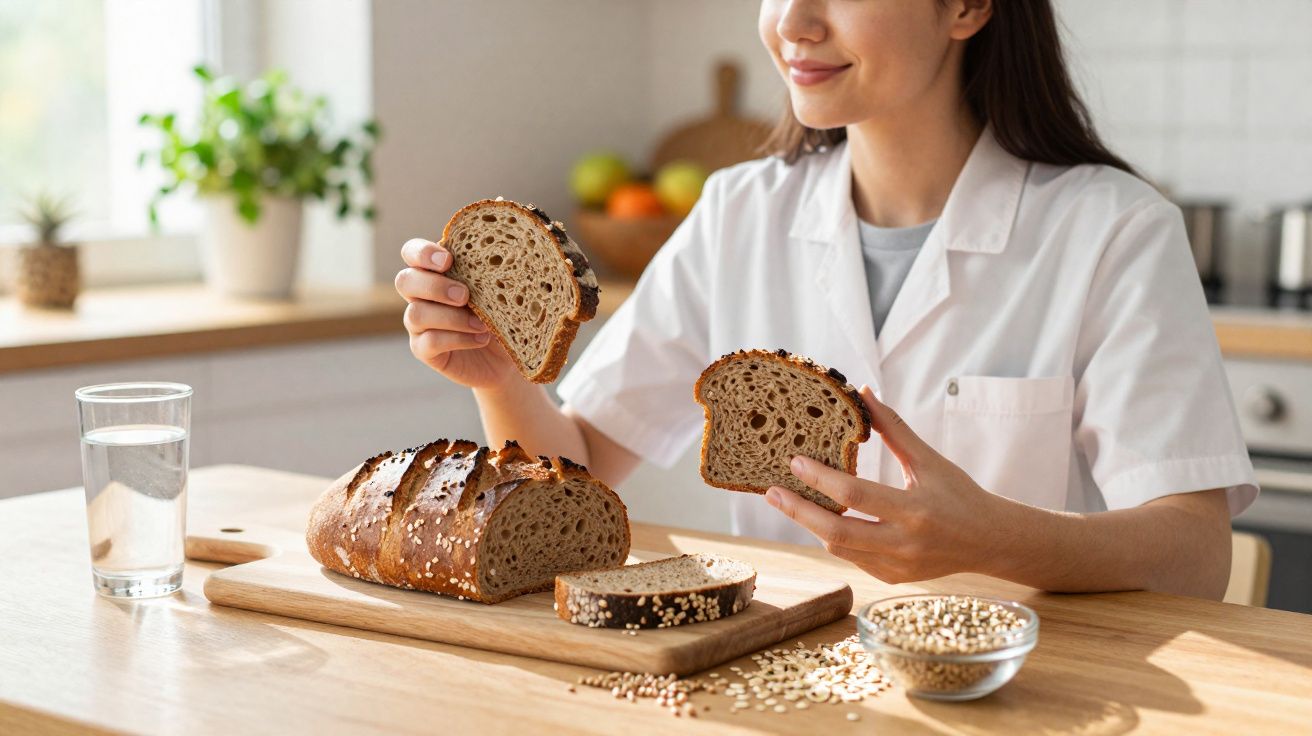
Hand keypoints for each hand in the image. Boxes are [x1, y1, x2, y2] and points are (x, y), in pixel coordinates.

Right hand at [395, 238, 515, 388]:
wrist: (509, 354)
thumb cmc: (505, 313)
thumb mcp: (502, 290)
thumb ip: (491, 272)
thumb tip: (499, 256)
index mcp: (437, 271)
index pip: (412, 252)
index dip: (422, 252)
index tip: (448, 260)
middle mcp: (422, 295)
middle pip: (405, 281)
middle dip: (434, 286)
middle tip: (465, 295)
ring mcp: (419, 324)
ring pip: (416, 314)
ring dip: (451, 317)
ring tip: (482, 324)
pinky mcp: (423, 350)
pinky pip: (429, 342)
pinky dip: (457, 339)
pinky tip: (481, 338)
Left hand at [764, 385, 1008, 583]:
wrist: (990, 540)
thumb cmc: (960, 494)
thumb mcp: (929, 460)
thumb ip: (894, 429)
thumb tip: (864, 394)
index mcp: (914, 509)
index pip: (855, 495)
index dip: (820, 479)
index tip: (794, 463)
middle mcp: (904, 543)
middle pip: (837, 532)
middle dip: (798, 512)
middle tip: (770, 493)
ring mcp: (897, 566)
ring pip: (839, 549)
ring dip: (811, 525)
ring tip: (789, 502)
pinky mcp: (892, 578)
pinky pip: (852, 559)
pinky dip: (834, 539)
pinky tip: (821, 519)